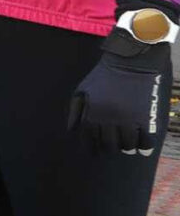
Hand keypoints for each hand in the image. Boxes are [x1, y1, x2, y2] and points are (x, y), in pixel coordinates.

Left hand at [70, 23, 170, 153]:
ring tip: (127, 147)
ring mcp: (128, 118)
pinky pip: (146, 140)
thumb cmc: (104, 76)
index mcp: (92, 113)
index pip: (89, 139)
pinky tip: (142, 148)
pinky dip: (144, 147)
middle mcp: (109, 118)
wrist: (130, 63)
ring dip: (127, 148)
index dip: (91, 148)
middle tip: (111, 148)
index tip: (94, 152)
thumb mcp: (83, 90)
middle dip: (109, 149)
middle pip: (109, 145)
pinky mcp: (145, 116)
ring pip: (127, 145)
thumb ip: (75, 111)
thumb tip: (71, 131)